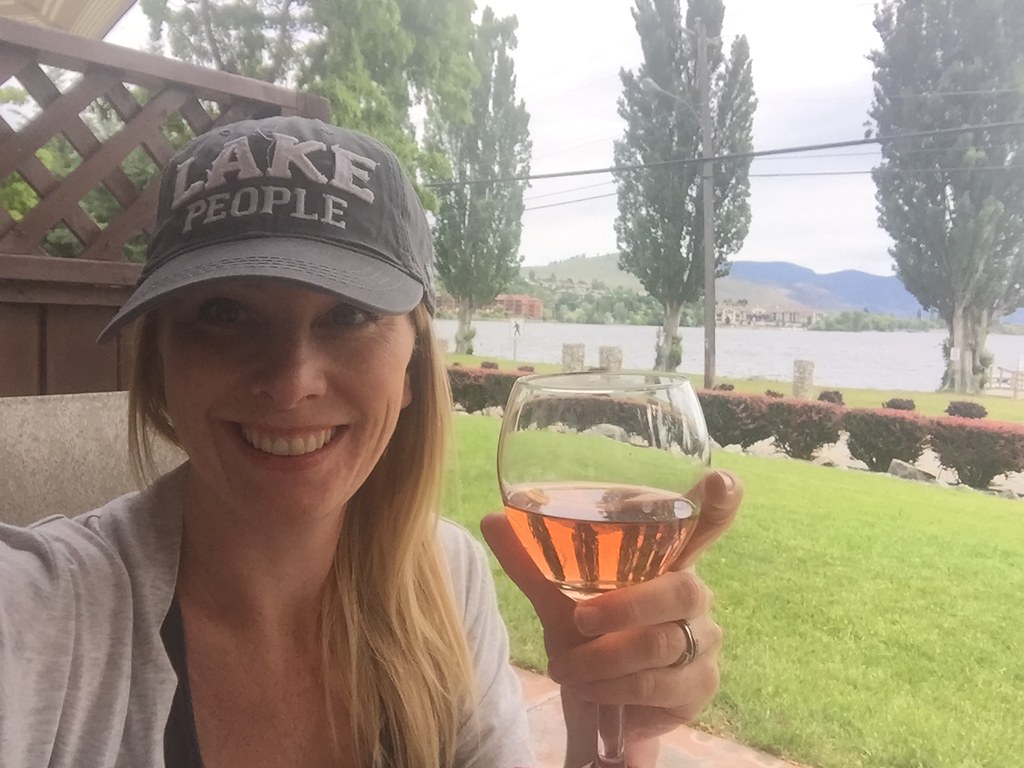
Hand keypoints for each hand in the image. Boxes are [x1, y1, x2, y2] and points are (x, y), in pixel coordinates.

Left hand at [481, 470, 741, 767]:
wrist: (593, 699)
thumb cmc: (587, 634)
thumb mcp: (557, 597)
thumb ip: (532, 561)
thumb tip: (492, 517)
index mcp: (667, 560)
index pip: (708, 523)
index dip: (720, 503)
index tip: (720, 481)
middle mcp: (694, 595)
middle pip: (684, 589)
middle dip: (626, 606)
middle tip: (579, 619)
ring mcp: (703, 642)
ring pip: (663, 644)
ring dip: (604, 660)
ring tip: (566, 667)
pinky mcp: (699, 687)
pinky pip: (659, 685)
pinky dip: (612, 688)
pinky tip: (588, 689)